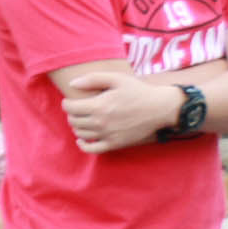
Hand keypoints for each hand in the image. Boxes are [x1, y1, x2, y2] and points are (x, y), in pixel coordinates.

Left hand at [62, 72, 182, 152]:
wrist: (160, 108)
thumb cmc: (139, 91)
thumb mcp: (118, 79)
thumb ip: (93, 79)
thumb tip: (72, 83)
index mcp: (99, 106)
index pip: (70, 108)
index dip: (67, 103)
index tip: (70, 100)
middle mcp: (100, 122)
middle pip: (73, 121)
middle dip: (72, 114)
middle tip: (78, 109)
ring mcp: (107, 135)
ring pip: (80, 133)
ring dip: (77, 126)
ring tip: (82, 119)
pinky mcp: (114, 144)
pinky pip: (91, 149)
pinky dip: (82, 145)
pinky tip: (81, 139)